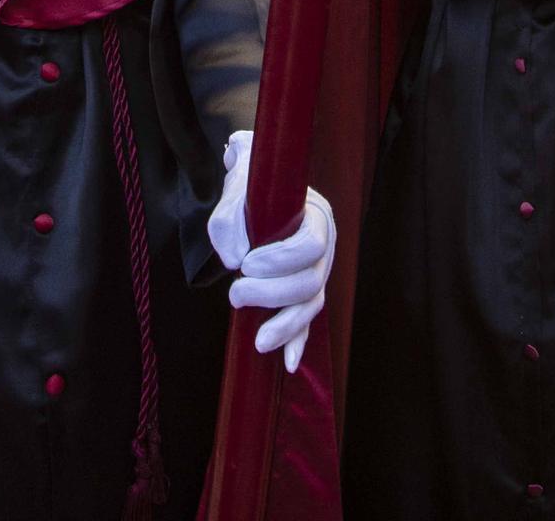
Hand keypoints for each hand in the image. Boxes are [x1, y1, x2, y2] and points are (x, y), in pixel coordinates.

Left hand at [208, 130, 336, 373]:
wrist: (254, 190)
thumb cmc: (247, 191)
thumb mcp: (233, 197)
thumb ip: (229, 225)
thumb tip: (236, 261)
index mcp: (317, 216)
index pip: (311, 245)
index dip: (281, 261)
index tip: (246, 264)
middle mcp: (324, 247)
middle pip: (311, 281)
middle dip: (272, 295)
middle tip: (234, 293)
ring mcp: (318, 272)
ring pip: (311, 305)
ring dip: (284, 325)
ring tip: (257, 340)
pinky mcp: (304, 293)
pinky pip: (306, 320)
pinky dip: (297, 341)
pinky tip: (289, 363)